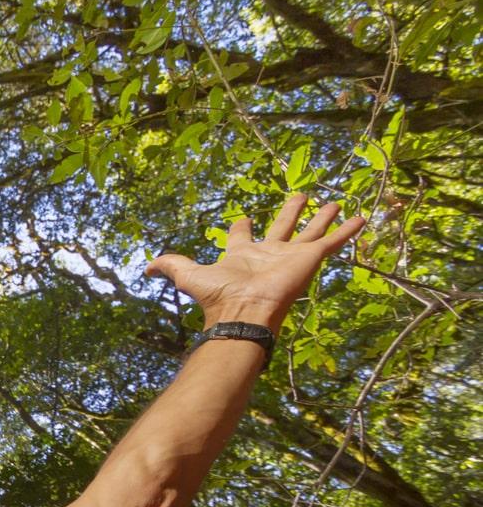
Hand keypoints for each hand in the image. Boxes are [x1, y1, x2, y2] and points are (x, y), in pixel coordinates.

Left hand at [145, 194, 364, 330]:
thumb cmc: (218, 295)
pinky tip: (362, 216)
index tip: (242, 217)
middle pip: (282, 226)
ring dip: (323, 216)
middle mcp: (268, 253)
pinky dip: (348, 230)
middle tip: (299, 195)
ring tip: (335, 200)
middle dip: (290, 211)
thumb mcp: (189, 274)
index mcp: (242, 255)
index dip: (240, 226)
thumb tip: (145, 267)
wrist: (245, 311)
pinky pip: (332, 241)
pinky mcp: (309, 259)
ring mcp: (291, 256)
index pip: (243, 235)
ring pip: (311, 230)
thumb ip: (170, 266)